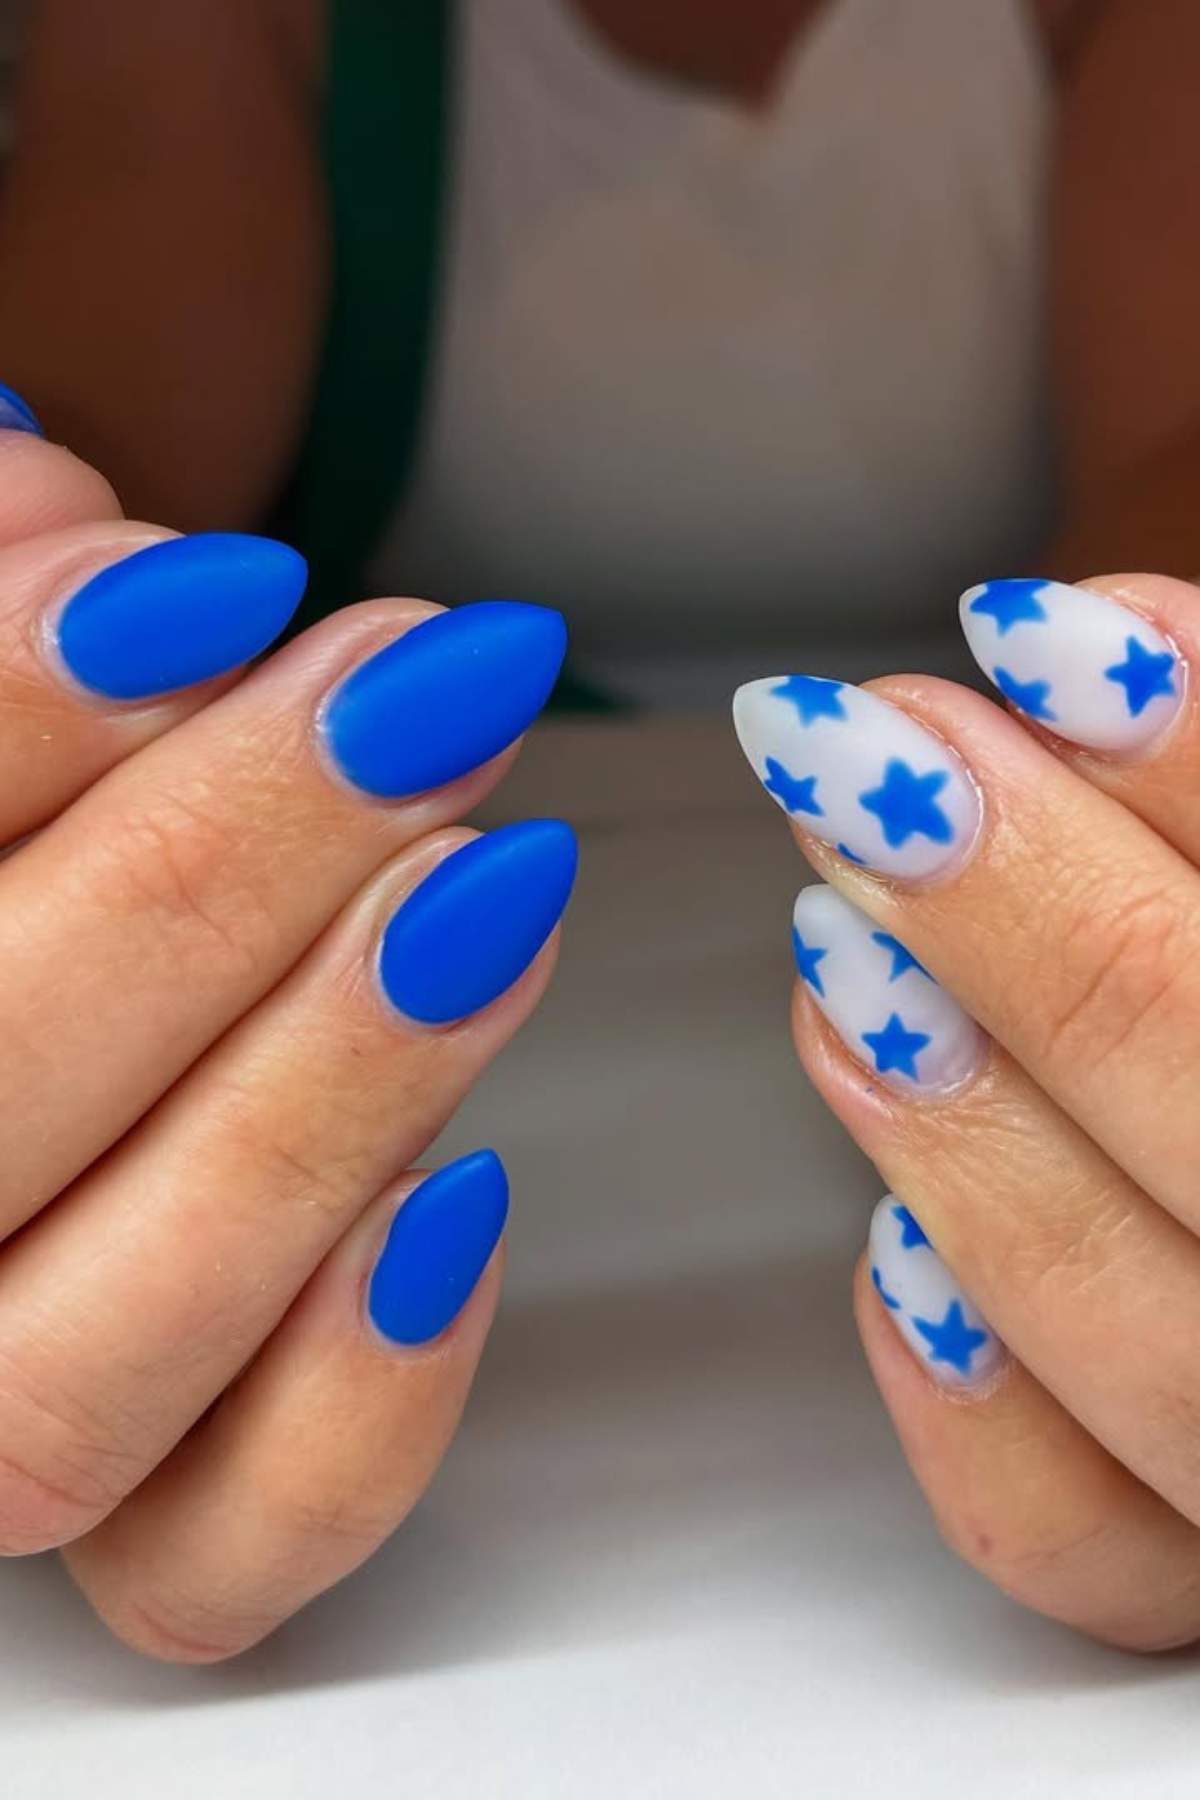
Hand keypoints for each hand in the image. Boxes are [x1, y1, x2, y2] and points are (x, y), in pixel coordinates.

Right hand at [0, 388, 571, 1659]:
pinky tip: (464, 1195)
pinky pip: (220, 1560)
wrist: (84, 1019)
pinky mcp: (128, 1528)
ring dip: (314, 1109)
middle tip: (420, 691)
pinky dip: (356, 1408)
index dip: (10, 712)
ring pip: (79, 1372)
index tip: (220, 585)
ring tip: (493, 881)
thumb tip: (60, 504)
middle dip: (212, 875)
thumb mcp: (1, 689)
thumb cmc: (50, 860)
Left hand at [735, 570, 1199, 1649]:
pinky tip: (887, 1239)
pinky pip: (1082, 1544)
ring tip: (834, 937)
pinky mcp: (1198, 1558)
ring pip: (1162, 1348)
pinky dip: (972, 1405)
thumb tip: (1071, 643)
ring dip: (974, 1128)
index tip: (1039, 632)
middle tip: (873, 753)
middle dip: (1050, 934)